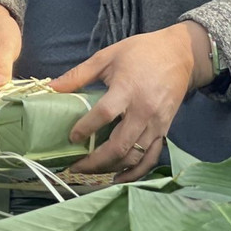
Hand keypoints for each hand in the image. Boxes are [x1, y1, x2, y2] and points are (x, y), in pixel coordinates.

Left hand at [53, 21, 210, 182]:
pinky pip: (151, 158)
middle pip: (119, 144)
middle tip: (74, 166)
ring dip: (111, 168)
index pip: (104, 114)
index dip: (86, 128)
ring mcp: (156, 124)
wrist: (180, 54)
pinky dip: (135, 172)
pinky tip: (119, 178)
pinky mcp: (164, 131)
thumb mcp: (107, 56)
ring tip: (90, 171)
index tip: (71, 138)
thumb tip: (51, 87)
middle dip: (95, 161)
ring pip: (134, 156)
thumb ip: (78, 74)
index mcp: (127, 89)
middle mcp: (144, 111)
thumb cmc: (140, 52)